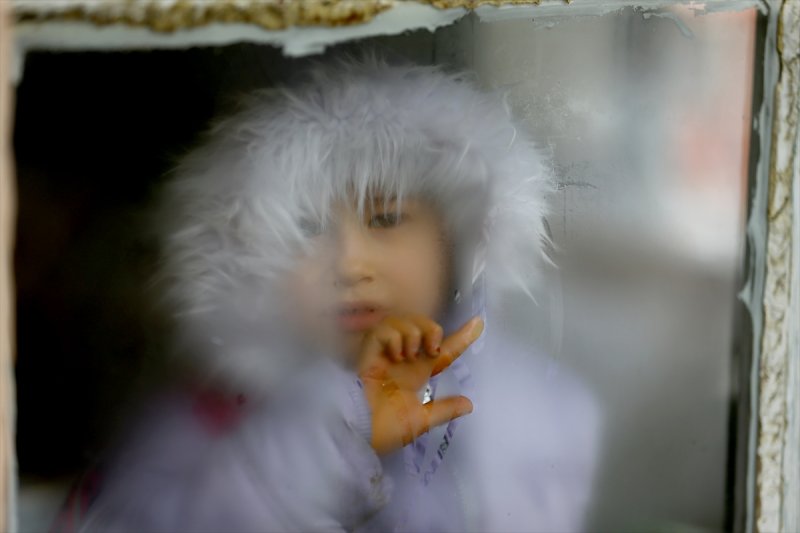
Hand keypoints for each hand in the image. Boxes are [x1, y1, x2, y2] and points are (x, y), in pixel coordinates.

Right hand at [357, 315, 483, 454]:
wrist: (359, 431)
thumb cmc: (384, 428)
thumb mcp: (420, 420)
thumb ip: (443, 410)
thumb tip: (469, 404)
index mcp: (417, 372)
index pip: (444, 350)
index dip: (462, 337)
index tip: (478, 323)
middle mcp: (404, 358)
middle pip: (423, 324)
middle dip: (432, 329)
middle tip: (432, 350)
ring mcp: (386, 352)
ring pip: (404, 320)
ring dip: (413, 334)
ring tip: (408, 356)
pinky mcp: (370, 350)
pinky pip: (385, 329)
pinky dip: (394, 338)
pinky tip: (394, 355)